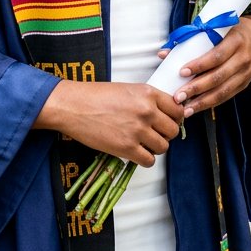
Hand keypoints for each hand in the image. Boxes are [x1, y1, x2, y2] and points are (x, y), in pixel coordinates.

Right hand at [33, 79, 182, 166]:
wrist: (73, 106)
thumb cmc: (95, 96)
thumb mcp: (127, 89)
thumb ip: (147, 100)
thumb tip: (163, 114)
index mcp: (148, 93)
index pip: (177, 110)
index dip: (174, 118)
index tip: (167, 122)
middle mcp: (147, 111)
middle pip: (172, 130)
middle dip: (165, 134)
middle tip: (153, 134)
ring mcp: (138, 130)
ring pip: (163, 147)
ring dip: (155, 148)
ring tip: (142, 144)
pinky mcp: (127, 148)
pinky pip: (149, 160)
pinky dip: (144, 159)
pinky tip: (135, 153)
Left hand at [168, 15, 250, 116]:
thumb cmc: (233, 30)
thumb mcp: (217, 27)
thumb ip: (191, 39)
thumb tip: (164, 53)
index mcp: (236, 40)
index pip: (216, 55)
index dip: (199, 65)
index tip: (182, 72)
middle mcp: (242, 58)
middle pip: (218, 77)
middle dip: (196, 88)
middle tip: (178, 96)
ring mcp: (245, 73)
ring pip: (223, 91)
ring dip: (202, 102)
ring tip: (185, 109)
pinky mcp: (244, 84)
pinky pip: (227, 96)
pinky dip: (211, 104)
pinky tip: (197, 108)